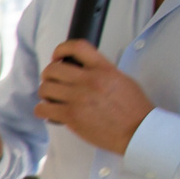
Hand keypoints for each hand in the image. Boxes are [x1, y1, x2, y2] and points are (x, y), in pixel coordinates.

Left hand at [35, 41, 154, 154]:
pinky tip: (49, 112)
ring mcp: (79, 98)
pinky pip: (43, 108)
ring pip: (45, 88)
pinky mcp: (71, 116)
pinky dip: (42, 110)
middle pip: (53, 69)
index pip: (78, 47)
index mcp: (104, 69)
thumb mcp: (122, 80)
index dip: (61, 49)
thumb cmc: (133, 108)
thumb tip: (84, 70)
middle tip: (52, 82)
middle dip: (48, 75)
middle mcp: (89, 80)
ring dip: (45, 93)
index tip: (57, 57)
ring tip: (52, 98)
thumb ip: (102, 72)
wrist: (137, 131)